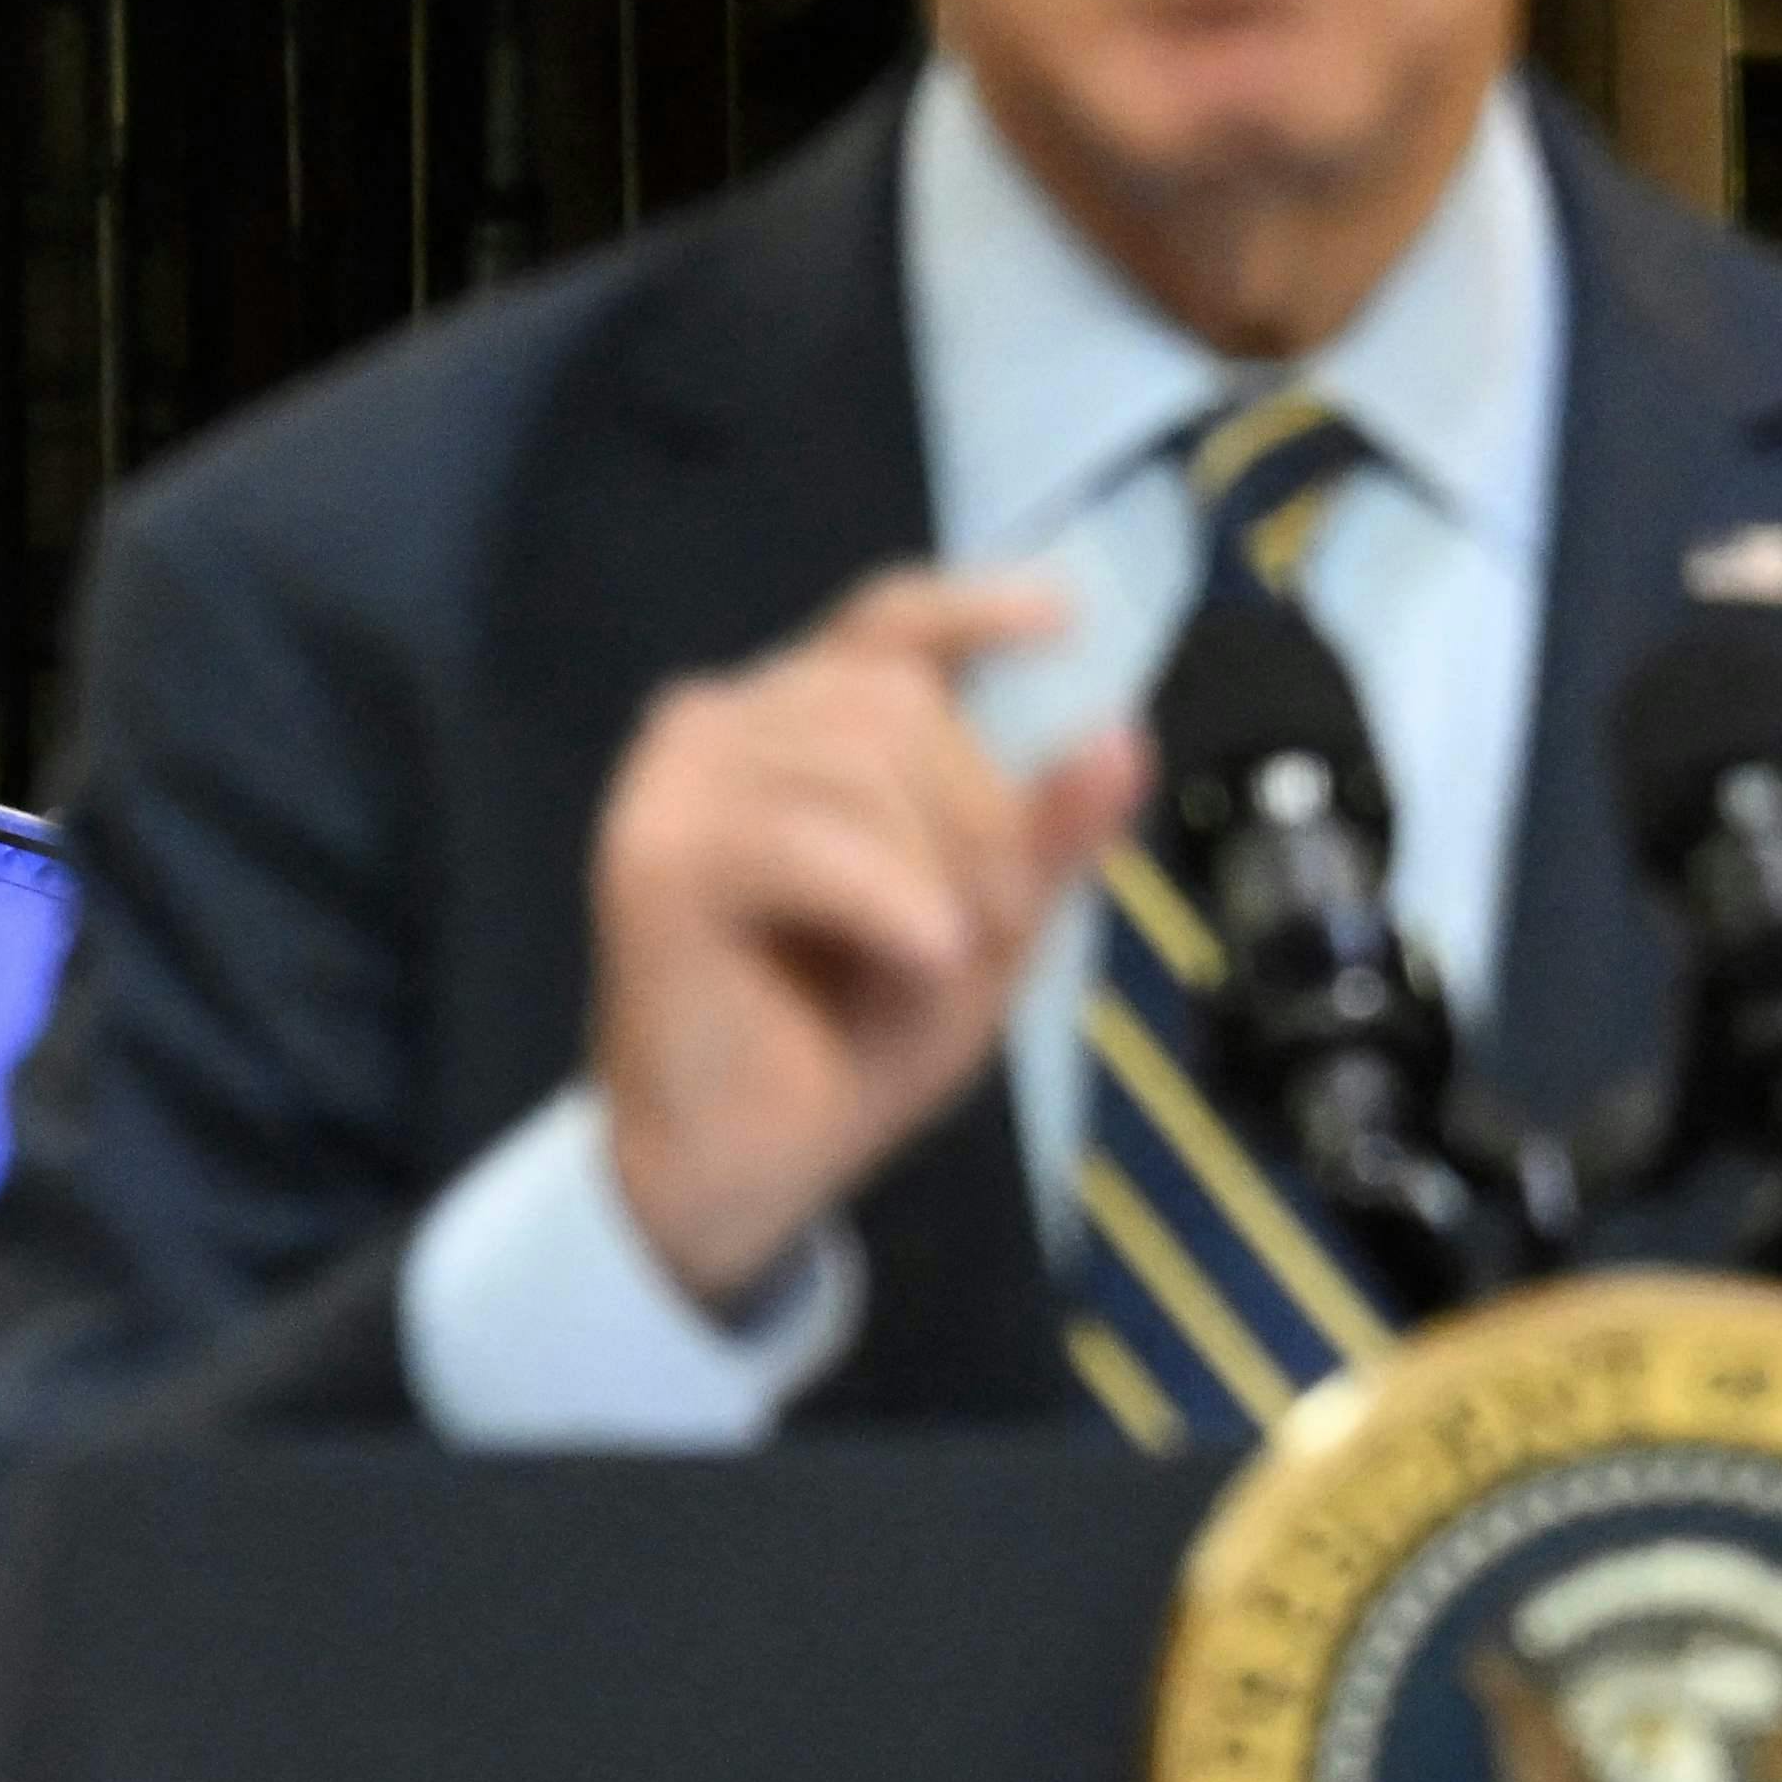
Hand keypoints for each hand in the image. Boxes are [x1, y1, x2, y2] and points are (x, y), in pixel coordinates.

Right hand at [585, 566, 1139, 1316]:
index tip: (1063, 625)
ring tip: (946, 962)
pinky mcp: (658, 860)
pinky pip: (811, 841)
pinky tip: (919, 957)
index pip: (884, 624)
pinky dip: (888, 901)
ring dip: (943, 867)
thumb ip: (1045, 836)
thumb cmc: (844, 1048)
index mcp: (792, 727)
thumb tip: (1123, 738)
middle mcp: (719, 729)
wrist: (741, 1174)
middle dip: (983, 809)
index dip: (972, 608)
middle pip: (896, 696)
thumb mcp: (986, 930)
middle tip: (1005, 924)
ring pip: (863, 757)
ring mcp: (677, 786)